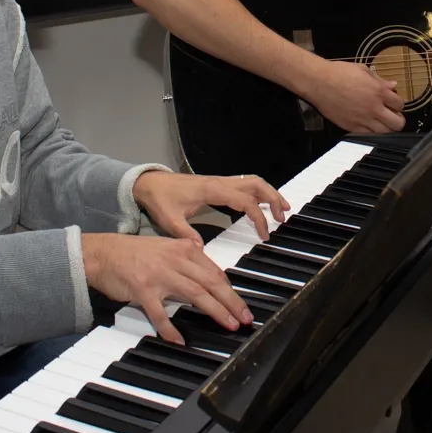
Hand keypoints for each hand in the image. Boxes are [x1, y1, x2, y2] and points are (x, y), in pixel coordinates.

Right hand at [81, 232, 252, 343]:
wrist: (102, 253)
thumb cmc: (133, 253)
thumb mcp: (166, 248)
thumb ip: (188, 260)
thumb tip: (210, 278)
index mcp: (184, 249)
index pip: (215, 271)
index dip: (231, 290)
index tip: (241, 305)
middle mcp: (175, 259)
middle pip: (211, 282)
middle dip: (231, 301)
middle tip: (244, 318)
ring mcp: (160, 274)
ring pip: (195, 293)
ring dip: (215, 311)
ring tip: (227, 324)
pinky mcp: (143, 289)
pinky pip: (160, 313)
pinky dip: (170, 328)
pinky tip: (179, 340)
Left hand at [133, 170, 290, 241]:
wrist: (149, 184)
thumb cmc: (160, 199)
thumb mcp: (170, 220)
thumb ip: (186, 235)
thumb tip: (201, 251)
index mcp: (212, 190)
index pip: (245, 201)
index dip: (258, 218)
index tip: (264, 234)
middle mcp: (220, 182)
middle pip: (256, 184)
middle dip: (273, 198)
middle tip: (282, 216)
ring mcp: (220, 182)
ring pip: (252, 182)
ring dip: (268, 193)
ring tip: (280, 209)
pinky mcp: (217, 185)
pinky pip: (244, 185)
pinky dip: (257, 193)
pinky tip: (261, 205)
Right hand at [302, 59, 405, 133]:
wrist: (319, 82)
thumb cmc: (339, 73)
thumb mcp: (363, 70)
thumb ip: (380, 80)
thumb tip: (393, 86)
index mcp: (378, 91)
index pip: (400, 104)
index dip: (398, 104)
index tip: (393, 103)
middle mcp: (374, 108)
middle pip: (398, 123)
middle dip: (398, 119)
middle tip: (392, 116)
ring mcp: (363, 119)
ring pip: (386, 132)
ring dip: (387, 128)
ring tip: (382, 122)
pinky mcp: (352, 127)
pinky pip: (369, 135)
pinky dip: (373, 132)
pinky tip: (369, 125)